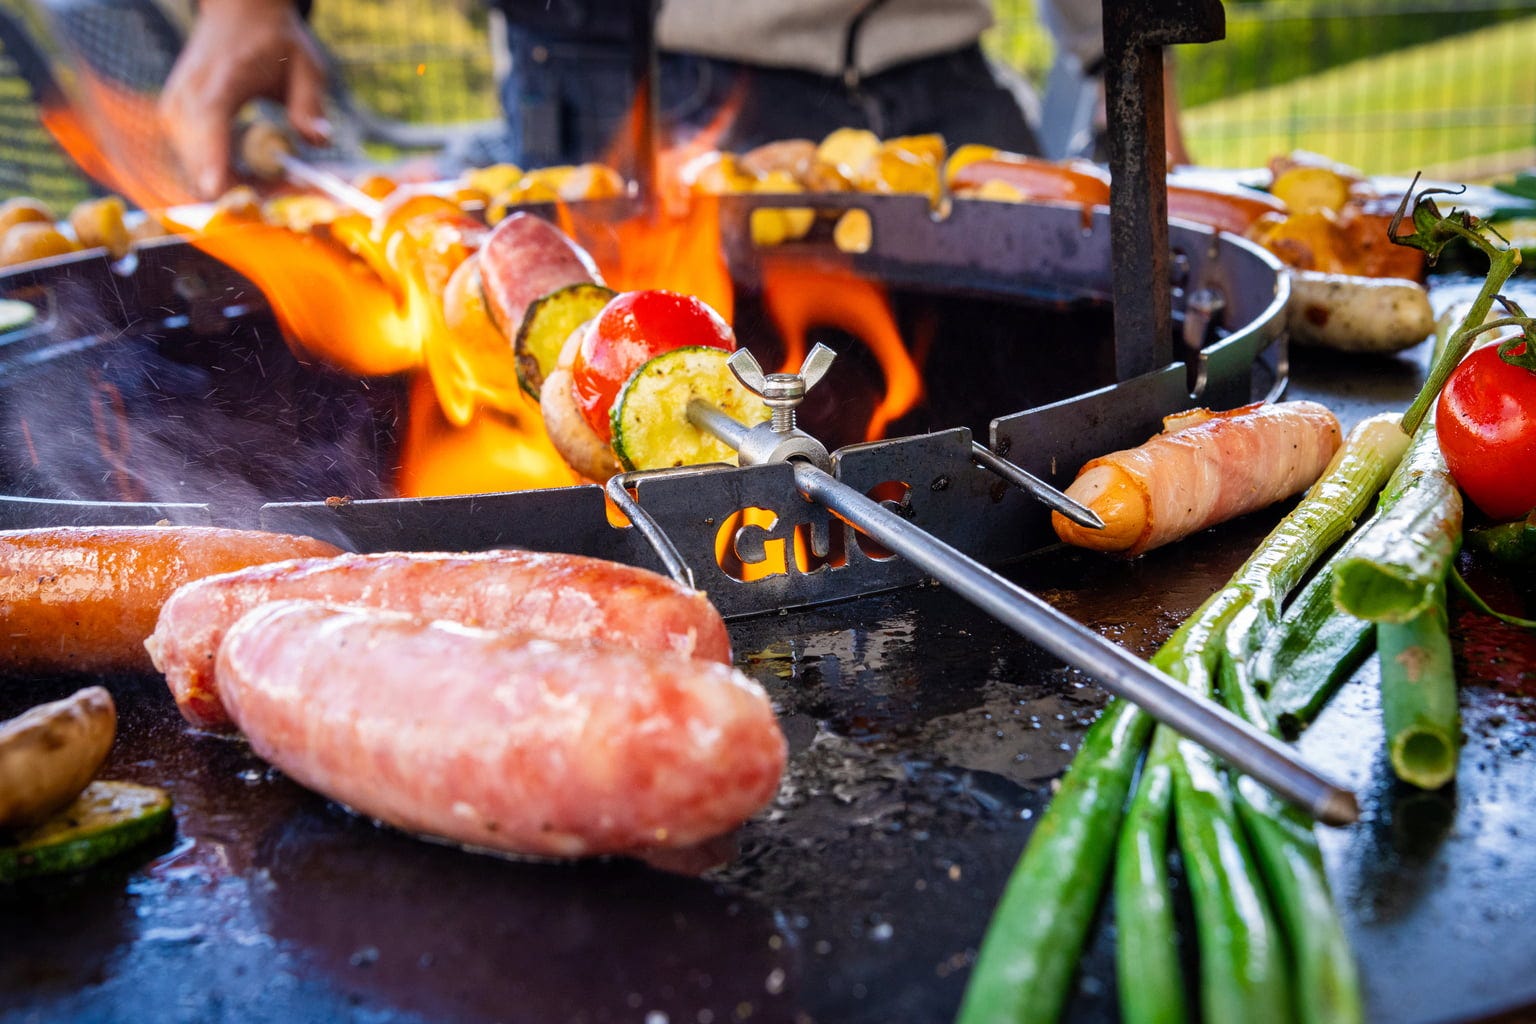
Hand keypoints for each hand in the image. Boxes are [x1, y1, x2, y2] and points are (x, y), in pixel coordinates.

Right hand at [159, 0, 330, 198]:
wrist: (237, 14)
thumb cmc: (274, 42)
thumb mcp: (306, 66)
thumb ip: (310, 104)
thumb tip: (318, 141)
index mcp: (220, 81)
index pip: (209, 124)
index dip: (213, 162)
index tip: (221, 194)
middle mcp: (187, 97)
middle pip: (199, 161)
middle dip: (241, 190)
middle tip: (284, 192)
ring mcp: (173, 110)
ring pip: (194, 170)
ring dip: (233, 186)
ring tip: (274, 178)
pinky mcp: (171, 121)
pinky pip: (193, 164)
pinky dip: (222, 175)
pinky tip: (250, 169)